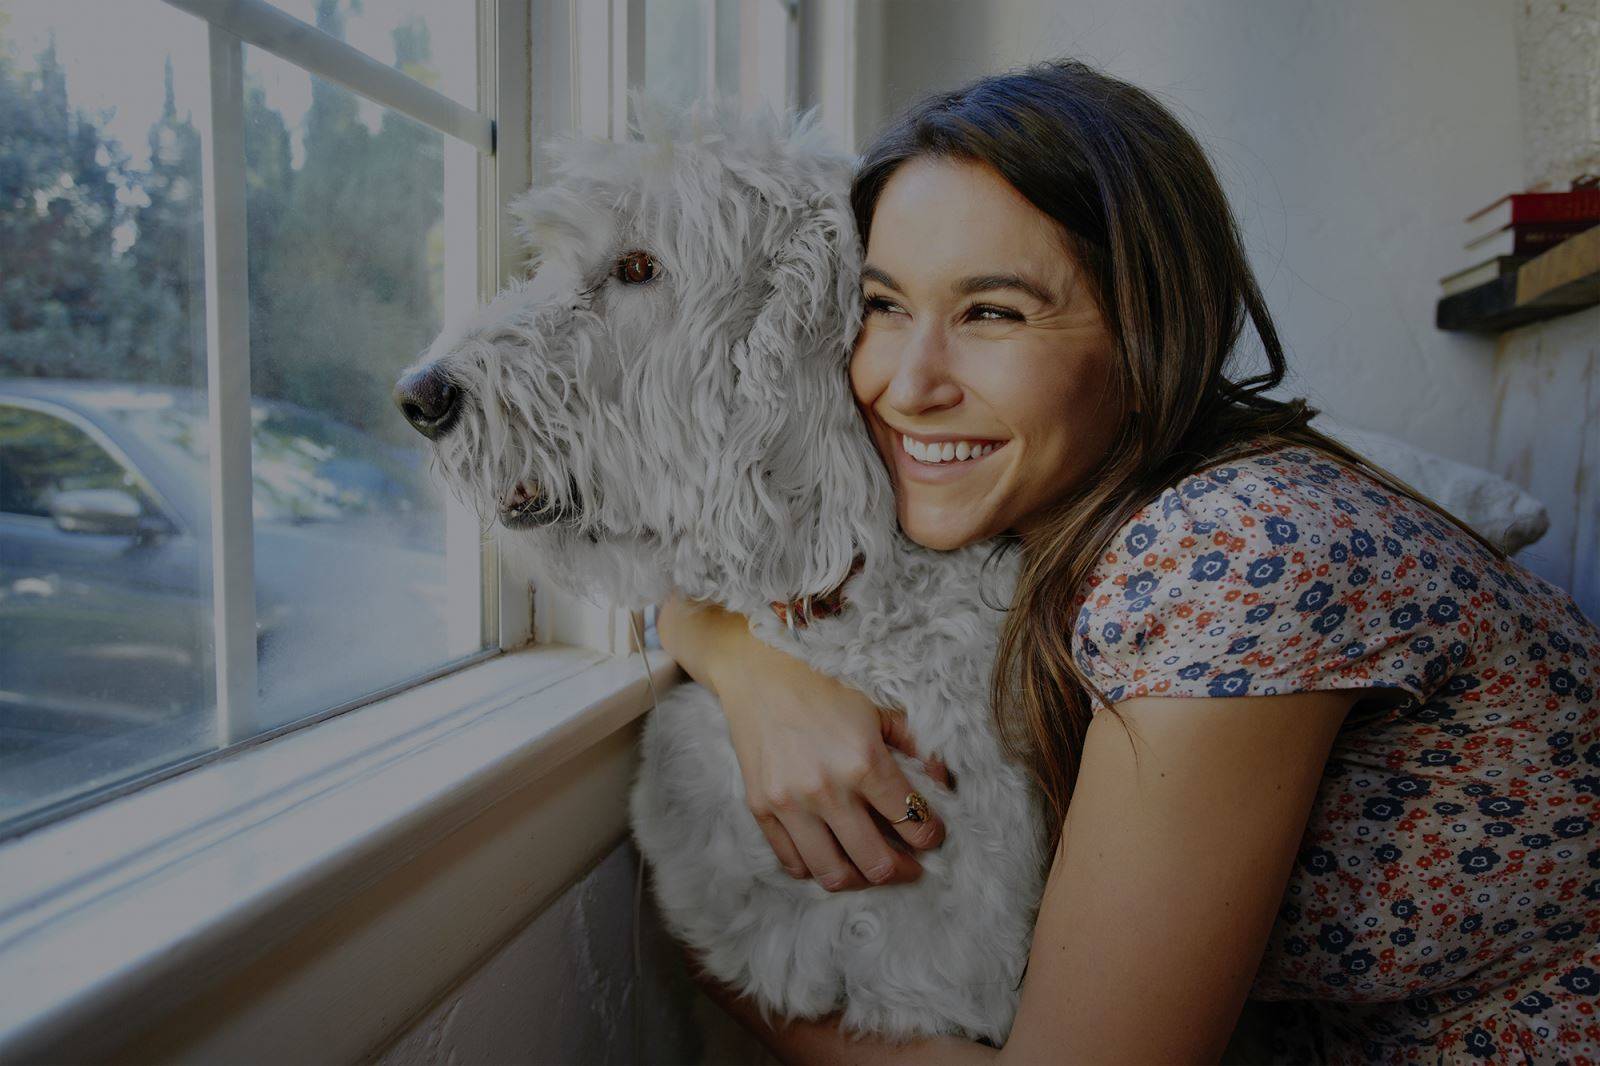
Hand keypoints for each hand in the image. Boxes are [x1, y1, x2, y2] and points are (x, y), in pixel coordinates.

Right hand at [657, 596, 950, 891]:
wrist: (757, 669)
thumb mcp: (879, 706)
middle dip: (902, 870)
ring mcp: (789, 804)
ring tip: (870, 867)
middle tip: (910, 866)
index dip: (931, 836)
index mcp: (864, 762)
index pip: (913, 824)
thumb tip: (944, 781)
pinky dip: (816, 868)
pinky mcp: (761, 808)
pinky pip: (792, 862)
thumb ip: (917, 744)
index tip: (931, 834)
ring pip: (833, 874)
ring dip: (859, 879)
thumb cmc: (824, 683)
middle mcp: (827, 790)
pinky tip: (831, 854)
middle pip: (875, 863)